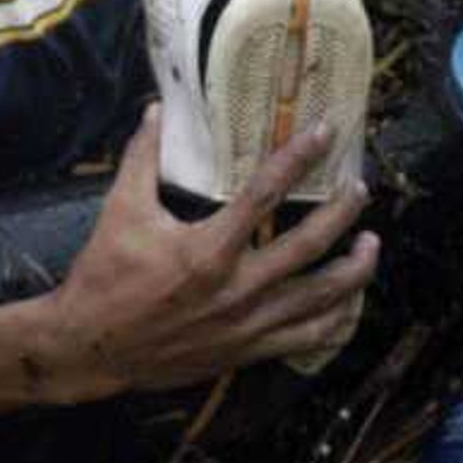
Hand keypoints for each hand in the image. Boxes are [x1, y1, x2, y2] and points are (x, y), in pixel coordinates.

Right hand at [32, 108, 376, 396]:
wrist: (92, 349)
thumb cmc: (105, 278)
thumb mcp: (120, 211)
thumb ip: (142, 159)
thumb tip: (156, 110)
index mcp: (207, 251)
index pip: (265, 194)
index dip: (299, 157)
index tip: (325, 133)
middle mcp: (236, 290)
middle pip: (309, 246)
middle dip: (342, 213)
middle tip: (358, 187)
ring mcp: (247, 325)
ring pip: (321, 299)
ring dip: (354, 270)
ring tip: (371, 244)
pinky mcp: (247, 351)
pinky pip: (309, 339)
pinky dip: (338, 321)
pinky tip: (351, 302)